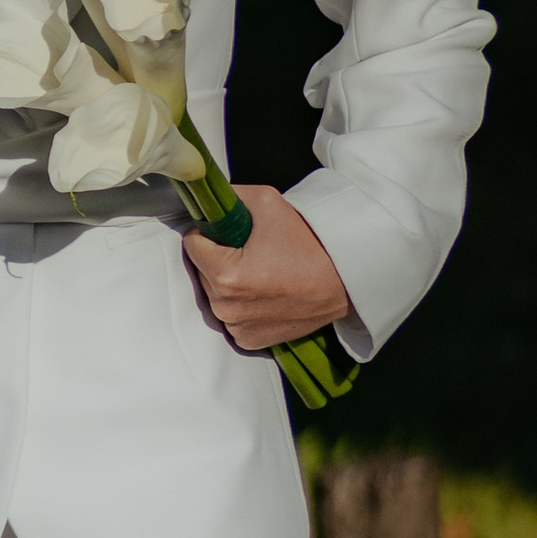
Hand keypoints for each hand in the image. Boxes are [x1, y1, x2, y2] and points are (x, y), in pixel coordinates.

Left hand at [183, 184, 352, 352]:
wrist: (344, 280)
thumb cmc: (309, 242)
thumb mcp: (267, 202)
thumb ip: (228, 197)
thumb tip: (206, 200)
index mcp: (225, 274)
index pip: (192, 244)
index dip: (209, 232)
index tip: (231, 231)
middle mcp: (226, 307)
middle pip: (202, 271)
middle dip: (219, 257)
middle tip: (252, 251)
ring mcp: (236, 327)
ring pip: (214, 294)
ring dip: (229, 282)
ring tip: (263, 272)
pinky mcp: (248, 340)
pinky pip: (231, 316)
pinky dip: (242, 304)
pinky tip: (266, 293)